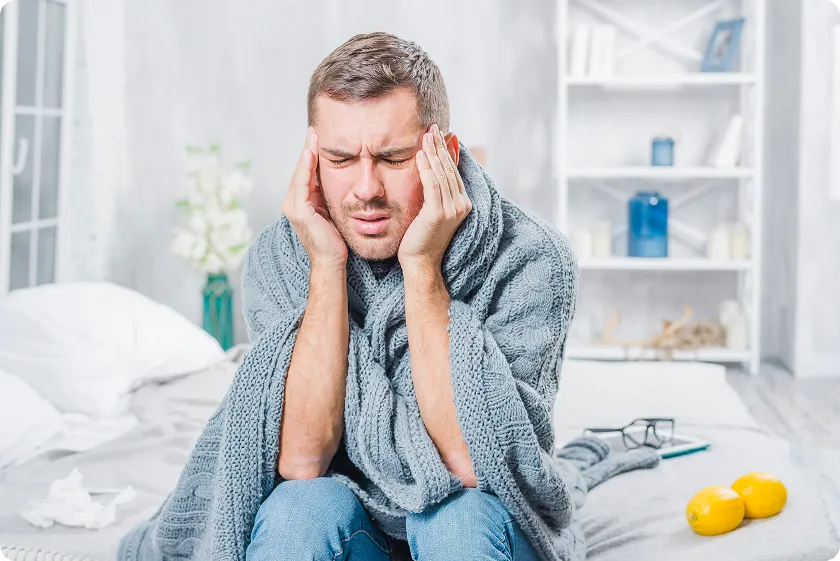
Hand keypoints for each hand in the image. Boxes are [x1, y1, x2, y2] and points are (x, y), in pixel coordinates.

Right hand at [282, 127, 347, 269]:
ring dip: (306, 153)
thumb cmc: (335, 239)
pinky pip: (302, 183)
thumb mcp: (332, 210)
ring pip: (300, 173)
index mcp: (300, 202)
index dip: (310, 155)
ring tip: (313, 136)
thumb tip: (339, 177)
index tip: (317, 137)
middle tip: (314, 130)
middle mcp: (292, 203)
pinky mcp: (299, 210)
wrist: (331, 260)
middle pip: (301, 170)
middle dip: (307, 149)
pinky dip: (306, 167)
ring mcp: (293, 206)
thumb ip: (328, 195)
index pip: (305, 173)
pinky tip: (311, 153)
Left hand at [398, 124, 471, 271]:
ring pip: (442, 174)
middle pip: (449, 169)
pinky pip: (432, 185)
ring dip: (433, 152)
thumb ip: (435, 192)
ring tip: (427, 134)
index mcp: (462, 203)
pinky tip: (420, 154)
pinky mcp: (438, 213)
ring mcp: (451, 209)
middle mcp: (461, 205)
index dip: (446, 151)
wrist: (421, 264)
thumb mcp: (431, 211)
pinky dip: (426, 168)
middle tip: (433, 126)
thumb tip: (432, 171)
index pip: (453, 171)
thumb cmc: (421, 239)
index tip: (438, 134)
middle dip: (440, 146)